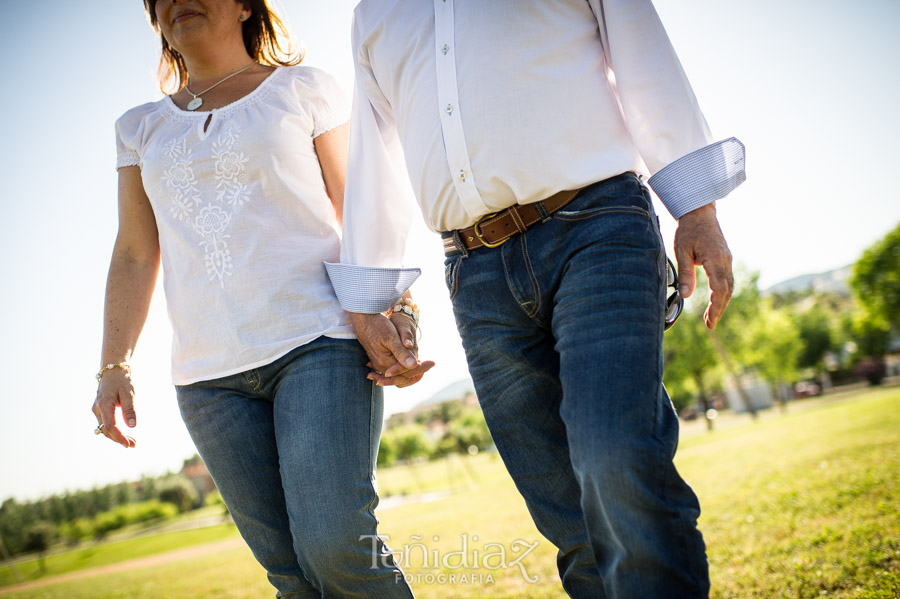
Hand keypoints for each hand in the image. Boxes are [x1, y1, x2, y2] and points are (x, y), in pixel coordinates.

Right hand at [92, 369, 136, 447]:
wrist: (113, 369)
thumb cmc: (122, 380)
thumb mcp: (129, 393)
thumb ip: (130, 409)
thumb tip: (132, 426)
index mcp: (104, 404)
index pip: (110, 426)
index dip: (119, 437)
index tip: (129, 444)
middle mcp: (97, 409)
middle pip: (106, 430)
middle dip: (119, 439)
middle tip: (134, 445)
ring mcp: (97, 409)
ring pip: (104, 428)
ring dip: (116, 436)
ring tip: (131, 441)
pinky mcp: (100, 409)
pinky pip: (105, 423)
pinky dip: (114, 430)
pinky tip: (124, 434)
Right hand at [349, 311, 434, 387]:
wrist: (363, 319)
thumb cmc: (378, 326)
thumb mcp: (391, 338)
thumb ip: (401, 353)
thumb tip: (414, 365)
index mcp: (384, 362)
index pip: (406, 371)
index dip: (420, 367)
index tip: (432, 362)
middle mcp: (381, 366)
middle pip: (403, 375)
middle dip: (418, 370)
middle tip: (432, 363)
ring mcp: (379, 364)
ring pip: (399, 372)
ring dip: (411, 370)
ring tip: (424, 364)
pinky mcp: (379, 359)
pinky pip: (394, 368)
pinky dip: (404, 367)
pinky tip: (412, 362)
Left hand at [673, 203, 733, 329]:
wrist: (699, 212)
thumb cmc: (688, 230)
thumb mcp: (682, 251)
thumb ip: (686, 274)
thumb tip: (686, 296)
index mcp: (715, 259)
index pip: (719, 288)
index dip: (716, 307)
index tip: (710, 321)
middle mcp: (725, 260)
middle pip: (727, 290)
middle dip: (719, 309)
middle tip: (710, 325)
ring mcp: (727, 259)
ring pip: (729, 286)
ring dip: (721, 303)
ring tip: (710, 318)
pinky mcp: (724, 258)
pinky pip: (726, 279)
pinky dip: (722, 293)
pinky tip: (715, 301)